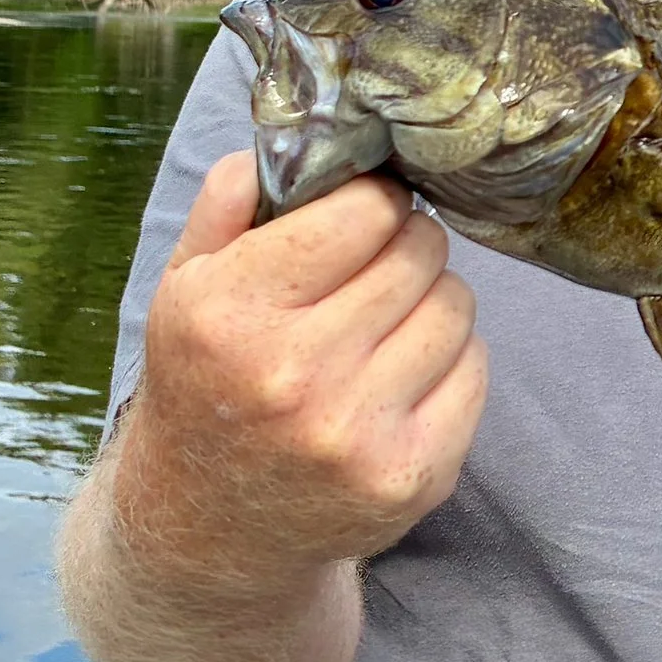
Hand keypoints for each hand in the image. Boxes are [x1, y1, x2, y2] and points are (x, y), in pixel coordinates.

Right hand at [116, 151, 487, 586]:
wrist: (208, 530)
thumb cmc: (206, 383)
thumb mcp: (185, 286)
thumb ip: (231, 200)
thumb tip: (303, 132)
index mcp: (231, 314)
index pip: (364, 211)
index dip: (372, 203)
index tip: (361, 217)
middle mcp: (293, 376)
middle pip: (420, 252)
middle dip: (407, 246)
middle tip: (377, 270)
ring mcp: (357, 435)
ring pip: (456, 306)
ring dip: (432, 302)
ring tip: (385, 324)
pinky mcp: (412, 478)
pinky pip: (476, 369)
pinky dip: (452, 360)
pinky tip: (402, 376)